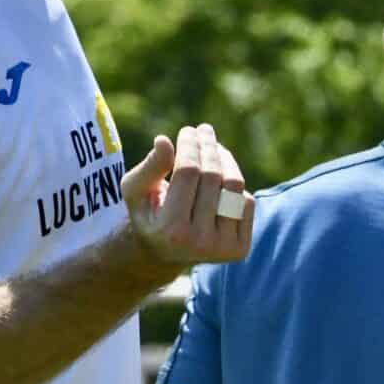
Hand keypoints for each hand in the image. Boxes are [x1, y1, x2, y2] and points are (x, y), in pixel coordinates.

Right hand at [125, 123, 253, 270]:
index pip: (188, 172)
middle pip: (213, 176)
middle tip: (204, 130)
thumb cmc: (148, 213)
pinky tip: (219, 180)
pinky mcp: (240, 249)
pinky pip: (246, 202)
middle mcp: (199, 242)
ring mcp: (223, 248)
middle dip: (208, 146)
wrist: (163, 253)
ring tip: (214, 148)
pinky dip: (232, 186)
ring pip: (234, 186)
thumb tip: (164, 140)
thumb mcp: (137, 190)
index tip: (188, 130)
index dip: (190, 145)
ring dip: (225, 160)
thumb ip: (149, 167)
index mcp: (172, 230)